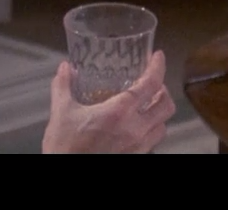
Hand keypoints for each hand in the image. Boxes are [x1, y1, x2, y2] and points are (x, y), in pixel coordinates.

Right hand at [42, 50, 175, 153]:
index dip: (158, 68)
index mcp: (119, 112)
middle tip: (153, 83)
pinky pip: (153, 141)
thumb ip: (63, 85)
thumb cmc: (65, 147)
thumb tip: (66, 68)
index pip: (150, 85)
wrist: (66, 172)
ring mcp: (138, 146)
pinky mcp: (135, 157)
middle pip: (166, 106)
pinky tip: (137, 126)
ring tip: (148, 104)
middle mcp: (135, 129)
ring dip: (159, 112)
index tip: (157, 57)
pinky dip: (151, 129)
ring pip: (163, 125)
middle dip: (164, 91)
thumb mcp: (61, 111)